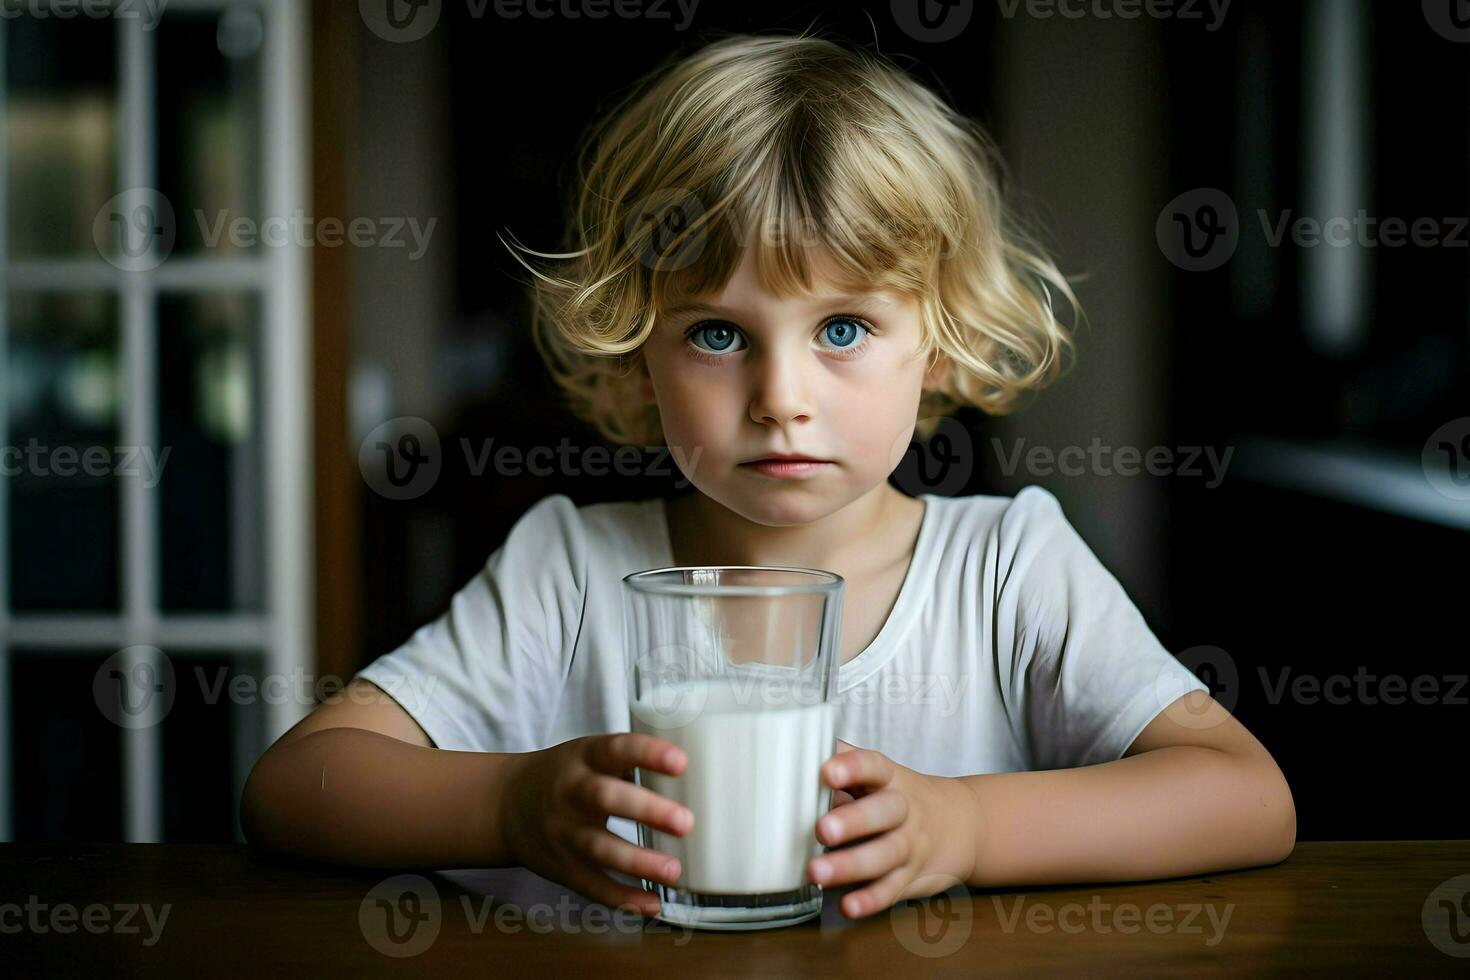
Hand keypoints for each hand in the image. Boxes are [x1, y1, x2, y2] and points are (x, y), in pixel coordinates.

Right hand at [500, 733, 692, 915]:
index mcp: (584, 757)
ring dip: (638, 861)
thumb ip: (630, 760)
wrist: (505, 805)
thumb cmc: (567, 776)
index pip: (616, 749)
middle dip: (646, 810)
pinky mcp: (561, 866)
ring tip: (673, 870)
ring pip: (599, 847)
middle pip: (605, 798)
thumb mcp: (589, 753)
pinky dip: (621, 897)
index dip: (648, 754)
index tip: (681, 762)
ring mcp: (563, 831)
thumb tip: (695, 771)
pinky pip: (591, 884)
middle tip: (686, 822)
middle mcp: (571, 792)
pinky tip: (651, 903)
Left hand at [808, 739, 977, 918]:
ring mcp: (909, 845)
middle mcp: (903, 810)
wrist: (959, 825)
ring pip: (886, 854)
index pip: (874, 766)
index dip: (853, 768)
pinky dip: (871, 899)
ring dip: (851, 865)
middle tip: (822, 829)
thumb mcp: (877, 773)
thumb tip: (796, 753)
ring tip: (817, 872)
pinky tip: (848, 906)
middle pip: (884, 812)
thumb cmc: (897, 796)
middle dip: (854, 821)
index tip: (828, 772)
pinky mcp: (910, 877)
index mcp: (889, 778)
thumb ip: (842, 762)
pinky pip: (892, 889)